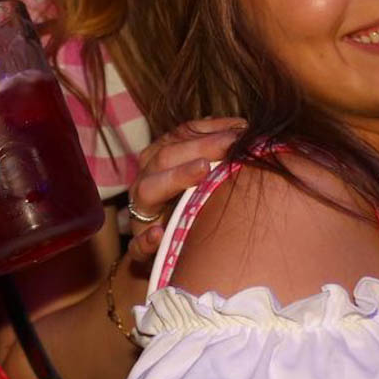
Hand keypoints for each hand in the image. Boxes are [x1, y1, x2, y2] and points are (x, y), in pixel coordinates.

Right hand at [124, 117, 242, 263]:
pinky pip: (138, 244)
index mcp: (158, 160)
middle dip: (200, 147)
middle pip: (166, 156)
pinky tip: (158, 235)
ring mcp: (140, 213)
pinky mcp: (140, 247)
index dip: (210, 129)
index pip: (179, 136)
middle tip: (232, 143)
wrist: (169, 251)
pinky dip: (146, 240)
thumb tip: (240, 127)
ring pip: (148, 190)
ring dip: (176, 178)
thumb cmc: (188, 208)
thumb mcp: (198, 174)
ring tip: (203, 169)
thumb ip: (214, 150)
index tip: (240, 129)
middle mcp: (145, 181)